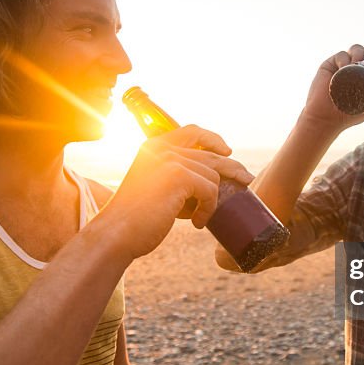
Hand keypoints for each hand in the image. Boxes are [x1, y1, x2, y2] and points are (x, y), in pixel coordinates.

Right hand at [100, 125, 253, 259]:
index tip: (227, 151)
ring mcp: (170, 160)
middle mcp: (161, 148)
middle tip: (246, 181)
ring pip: (212, 176)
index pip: (192, 131)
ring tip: (198, 218)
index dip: (213, 139)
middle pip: (210, 154)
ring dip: (211, 201)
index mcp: (153, 147)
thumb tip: (208, 180)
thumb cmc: (135, 218)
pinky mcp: (179, 176)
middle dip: (231, 168)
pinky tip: (196, 223)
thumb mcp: (153, 186)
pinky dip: (207, 209)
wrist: (117, 233)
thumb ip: (173, 176)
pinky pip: (210, 190)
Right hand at [301, 41, 363, 131]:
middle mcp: (358, 65)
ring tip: (360, 61)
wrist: (329, 119)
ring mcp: (344, 64)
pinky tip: (346, 65)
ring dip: (360, 50)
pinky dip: (344, 57)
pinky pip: (339, 55)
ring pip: (355, 49)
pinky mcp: (329, 65)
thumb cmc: (356, 114)